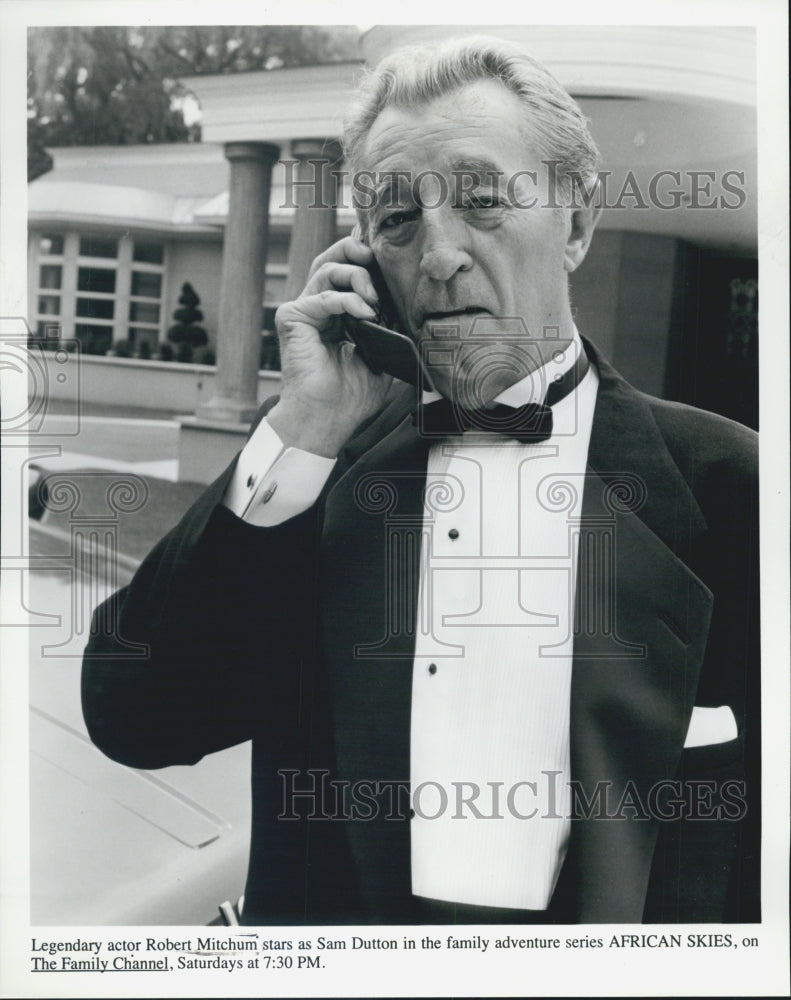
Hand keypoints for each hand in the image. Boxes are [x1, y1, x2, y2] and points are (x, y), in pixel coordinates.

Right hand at [269, 237, 392, 456]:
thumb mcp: (382, 357)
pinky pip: (323, 297)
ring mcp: (303, 312)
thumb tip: (412, 309)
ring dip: (356, 276)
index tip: (390, 262)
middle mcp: (317, 308)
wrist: (328, 419)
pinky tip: (365, 311)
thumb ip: (390, 330)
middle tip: (375, 258)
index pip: (348, 271)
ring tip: (374, 298)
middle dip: (355, 251)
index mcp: (337, 314)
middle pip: (332, 259)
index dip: (367, 260)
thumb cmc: (351, 396)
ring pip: (326, 270)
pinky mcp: (292, 319)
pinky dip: (347, 299)